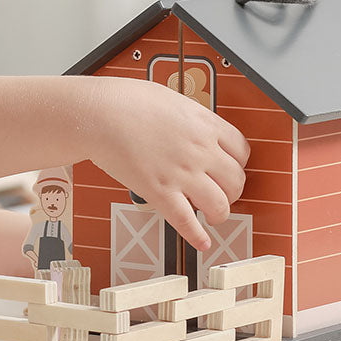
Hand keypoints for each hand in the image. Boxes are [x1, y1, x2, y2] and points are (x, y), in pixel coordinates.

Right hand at [89, 77, 249, 251]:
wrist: (99, 113)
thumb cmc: (125, 100)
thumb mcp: (170, 99)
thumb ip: (189, 117)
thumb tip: (193, 126)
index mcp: (205, 125)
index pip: (241, 151)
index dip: (237, 164)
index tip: (229, 168)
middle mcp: (200, 151)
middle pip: (236, 181)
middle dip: (232, 191)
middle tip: (222, 193)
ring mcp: (182, 174)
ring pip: (220, 205)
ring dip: (220, 214)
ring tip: (213, 215)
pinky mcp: (160, 193)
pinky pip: (187, 222)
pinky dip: (197, 236)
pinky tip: (201, 241)